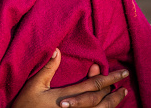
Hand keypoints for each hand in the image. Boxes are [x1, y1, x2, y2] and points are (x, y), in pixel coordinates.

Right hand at [12, 49, 128, 107]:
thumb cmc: (25, 105)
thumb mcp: (34, 85)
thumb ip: (47, 68)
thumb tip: (57, 49)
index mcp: (67, 97)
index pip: (93, 86)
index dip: (108, 78)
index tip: (120, 72)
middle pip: (101, 100)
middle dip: (114, 91)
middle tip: (125, 82)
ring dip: (112, 103)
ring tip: (122, 94)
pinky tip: (106, 107)